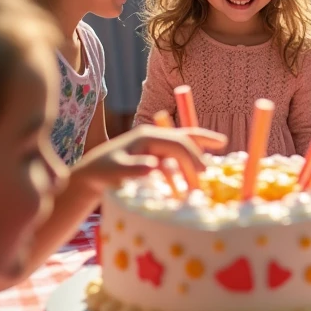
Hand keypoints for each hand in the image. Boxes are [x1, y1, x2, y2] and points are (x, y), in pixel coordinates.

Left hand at [72, 125, 227, 194]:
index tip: (203, 173)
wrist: (91, 174)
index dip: (192, 155)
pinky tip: (193, 173)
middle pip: (184, 136)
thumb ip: (134, 168)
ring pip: (181, 144)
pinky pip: (175, 156)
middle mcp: (153, 137)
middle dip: (202, 144)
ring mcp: (154, 145)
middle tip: (218, 155)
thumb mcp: (116, 171)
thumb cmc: (102, 172)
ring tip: (212, 158)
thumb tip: (154, 166)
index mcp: (148, 136)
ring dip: (196, 153)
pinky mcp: (153, 155)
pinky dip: (186, 162)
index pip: (177, 142)